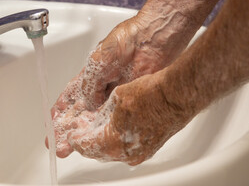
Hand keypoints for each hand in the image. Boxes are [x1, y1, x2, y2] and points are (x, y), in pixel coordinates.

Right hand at [50, 9, 192, 157]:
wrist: (151, 41)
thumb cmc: (124, 42)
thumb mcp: (98, 62)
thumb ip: (90, 85)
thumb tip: (87, 105)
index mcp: (90, 75)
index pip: (71, 96)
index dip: (61, 110)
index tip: (52, 124)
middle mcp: (101, 88)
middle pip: (81, 112)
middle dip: (67, 127)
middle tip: (57, 143)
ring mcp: (115, 96)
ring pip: (95, 119)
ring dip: (82, 133)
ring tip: (69, 146)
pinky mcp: (129, 101)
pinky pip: (113, 119)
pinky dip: (102, 130)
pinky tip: (94, 140)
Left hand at [67, 72, 192, 164]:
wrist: (177, 96)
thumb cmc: (150, 95)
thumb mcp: (116, 98)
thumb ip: (102, 113)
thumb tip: (98, 117)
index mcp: (112, 142)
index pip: (86, 146)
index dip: (76, 139)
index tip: (72, 135)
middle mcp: (126, 154)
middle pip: (98, 152)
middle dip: (89, 141)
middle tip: (83, 130)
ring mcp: (140, 153)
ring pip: (113, 151)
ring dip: (103, 141)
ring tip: (99, 127)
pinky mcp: (150, 148)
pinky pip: (126, 149)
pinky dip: (118, 141)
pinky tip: (117, 128)